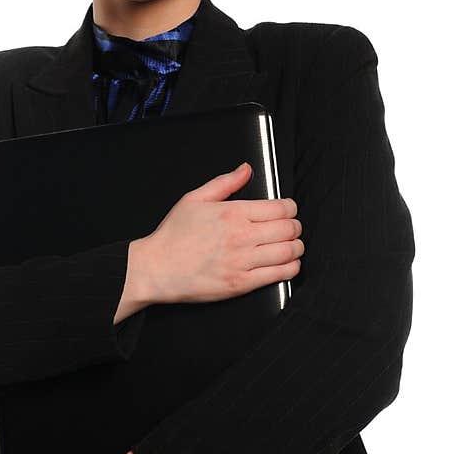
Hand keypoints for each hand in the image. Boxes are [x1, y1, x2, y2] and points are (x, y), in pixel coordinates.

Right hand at [134, 162, 303, 305]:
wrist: (157, 269)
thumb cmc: (173, 236)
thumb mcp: (194, 199)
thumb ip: (225, 183)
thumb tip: (246, 170)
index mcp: (233, 213)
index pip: (281, 208)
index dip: (290, 208)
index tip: (287, 211)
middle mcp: (241, 236)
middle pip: (289, 229)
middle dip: (295, 227)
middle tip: (291, 229)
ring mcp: (243, 261)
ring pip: (289, 251)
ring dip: (296, 247)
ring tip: (292, 246)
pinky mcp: (241, 283)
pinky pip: (279, 275)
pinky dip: (290, 268)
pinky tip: (287, 264)